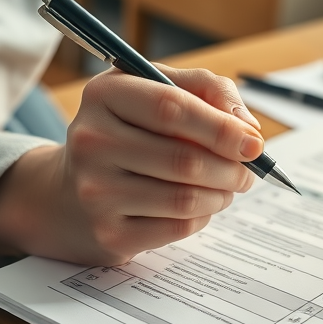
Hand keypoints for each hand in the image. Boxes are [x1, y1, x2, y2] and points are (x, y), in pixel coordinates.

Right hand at [0, 65, 264, 264]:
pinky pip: (178, 227)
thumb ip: (206, 90)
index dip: (221, 127)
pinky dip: (203, 216)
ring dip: (222, 194)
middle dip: (231, 168)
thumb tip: (247, 128)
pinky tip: (201, 205)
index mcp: (104, 95)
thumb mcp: (155, 91)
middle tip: (248, 170)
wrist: (68, 194)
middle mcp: (91, 141)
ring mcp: (95, 191)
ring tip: (229, 186)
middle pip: (184, 160)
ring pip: (185, 199)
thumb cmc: (127, 132)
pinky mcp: (109, 233)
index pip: (171, 108)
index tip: (254, 142)